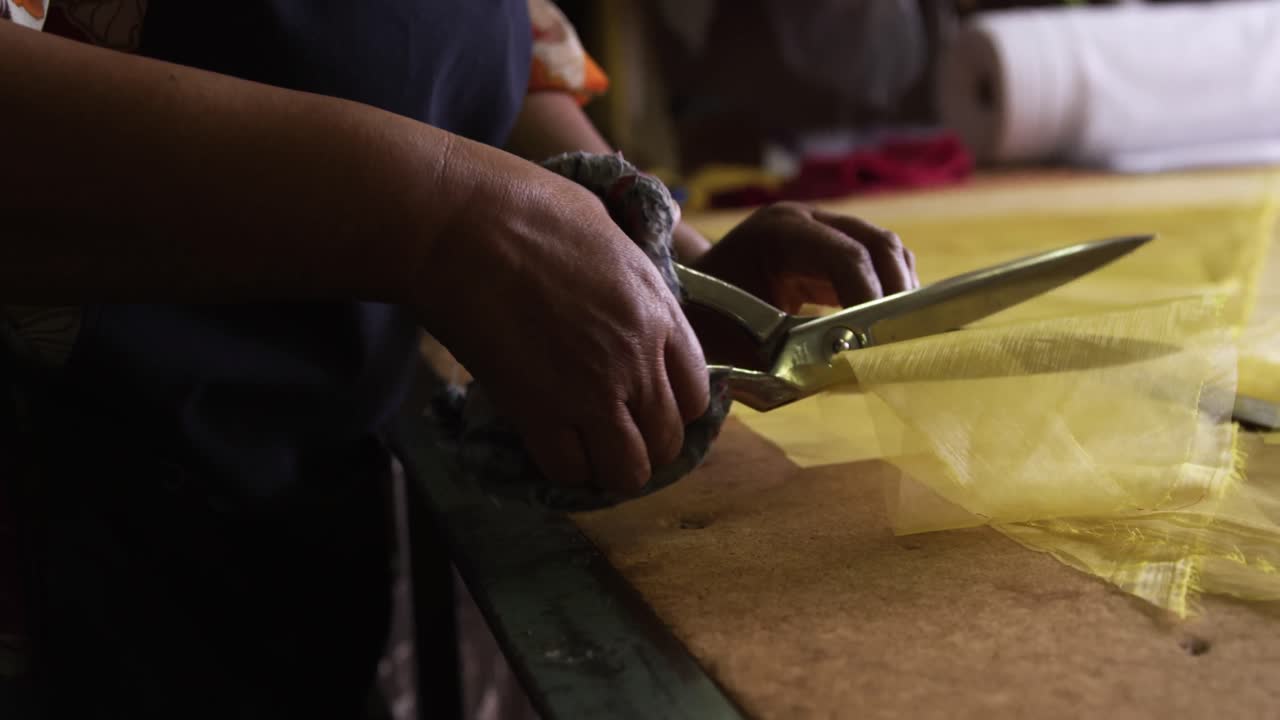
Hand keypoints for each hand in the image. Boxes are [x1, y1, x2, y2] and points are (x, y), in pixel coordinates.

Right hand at [414, 148, 709, 493]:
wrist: (459, 224)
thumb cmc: (527, 206)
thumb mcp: (609, 230)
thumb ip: (631, 276)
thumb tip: (631, 289)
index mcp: (658, 313)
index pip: (697, 395)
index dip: (673, 408)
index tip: (648, 404)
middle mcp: (636, 361)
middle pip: (667, 442)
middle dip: (645, 445)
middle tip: (614, 432)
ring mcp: (590, 392)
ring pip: (626, 472)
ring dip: (609, 468)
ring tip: (587, 449)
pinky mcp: (537, 412)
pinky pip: (568, 470)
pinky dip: (562, 467)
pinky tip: (550, 444)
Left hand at [686, 202, 918, 365]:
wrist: (686, 297)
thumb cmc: (704, 321)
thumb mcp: (734, 345)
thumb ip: (785, 361)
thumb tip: (846, 374)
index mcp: (777, 232)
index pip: (846, 256)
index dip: (871, 299)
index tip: (879, 344)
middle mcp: (806, 220)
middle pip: (878, 244)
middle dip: (896, 295)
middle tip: (902, 344)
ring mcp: (823, 227)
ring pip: (887, 250)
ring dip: (900, 294)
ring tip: (900, 338)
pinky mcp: (835, 246)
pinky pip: (879, 263)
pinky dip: (890, 293)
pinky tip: (887, 329)